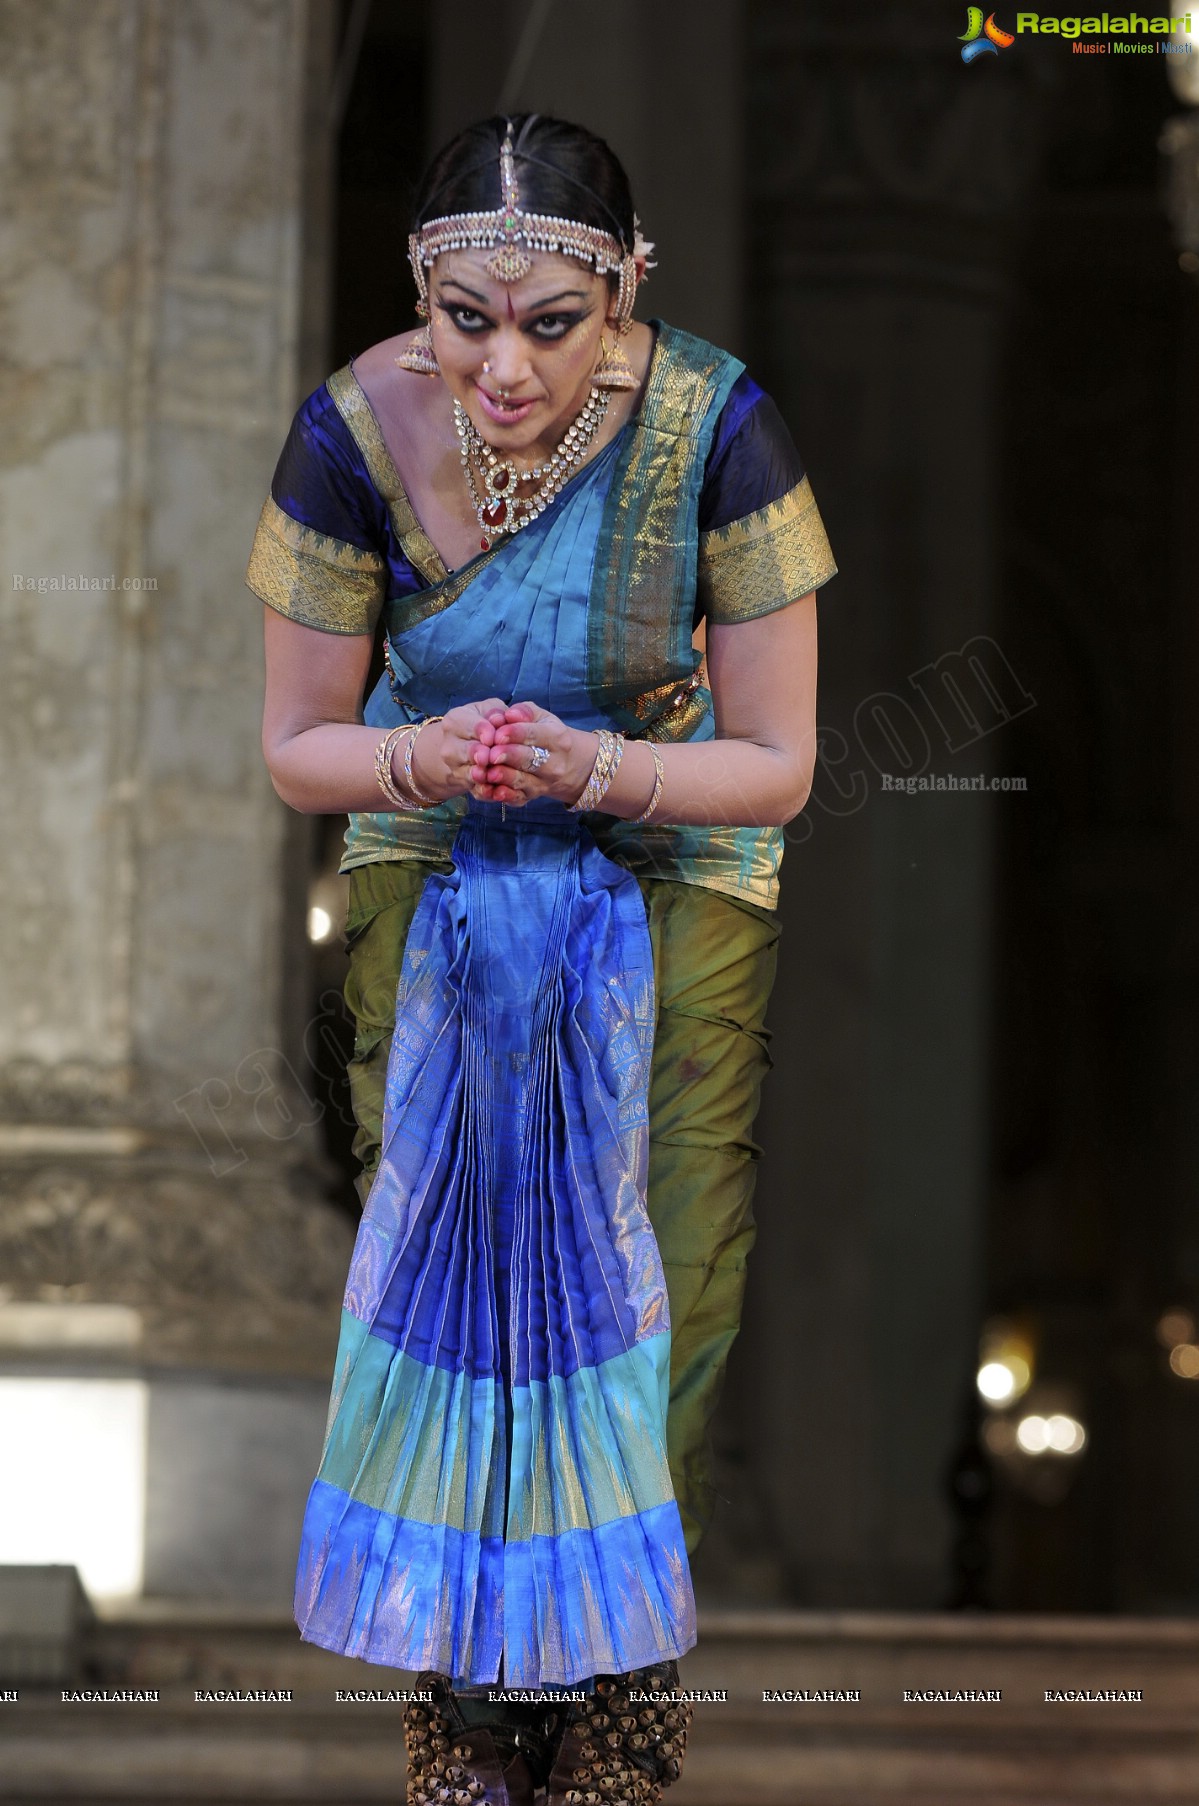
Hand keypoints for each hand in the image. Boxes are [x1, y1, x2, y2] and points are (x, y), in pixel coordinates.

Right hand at [408, 699, 509, 801]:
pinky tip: (491, 790)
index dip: (481, 731)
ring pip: (466, 772)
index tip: (491, 737)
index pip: (468, 725)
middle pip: (464, 751)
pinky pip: (474, 789)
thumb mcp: (490, 710)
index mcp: (455, 721)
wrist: (469, 744)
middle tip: (486, 757)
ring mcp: (455, 767)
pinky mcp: (464, 783)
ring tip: (486, 775)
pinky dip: (483, 790)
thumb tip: (500, 719)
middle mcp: (450, 745)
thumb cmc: (485, 721)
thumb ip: (496, 711)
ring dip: (477, 774)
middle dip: (475, 754)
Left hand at [477, 702, 597, 807]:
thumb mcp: (542, 717)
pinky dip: (504, 796)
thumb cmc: (547, 735)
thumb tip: (510, 714)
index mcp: (556, 738)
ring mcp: (544, 782)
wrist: (569, 765)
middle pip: (529, 759)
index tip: (498, 733)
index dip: (516, 733)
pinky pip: (518, 799)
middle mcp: (554, 763)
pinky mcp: (532, 796)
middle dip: (509, 756)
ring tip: (488, 773)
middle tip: (491, 754)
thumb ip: (525, 712)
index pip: (535, 734)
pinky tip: (491, 791)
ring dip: (505, 777)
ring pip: (523, 781)